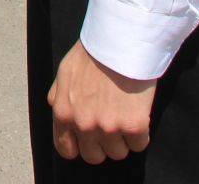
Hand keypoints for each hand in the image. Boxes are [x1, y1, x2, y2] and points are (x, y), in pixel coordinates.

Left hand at [47, 41, 155, 164]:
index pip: (66, 149)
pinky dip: (141, 134)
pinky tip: (138, 114)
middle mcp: (83, 125)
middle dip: (103, 144)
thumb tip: (57, 110)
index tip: (89, 142)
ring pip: (118, 153)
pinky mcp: (133, 126)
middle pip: (94, 156)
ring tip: (125, 115)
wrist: (120, 41)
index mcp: (63, 113)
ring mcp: (109, 127)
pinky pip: (139, 145)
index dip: (79, 147)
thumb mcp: (65, 73)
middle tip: (111, 126)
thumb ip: (58, 96)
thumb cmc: (92, 53)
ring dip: (123, 139)